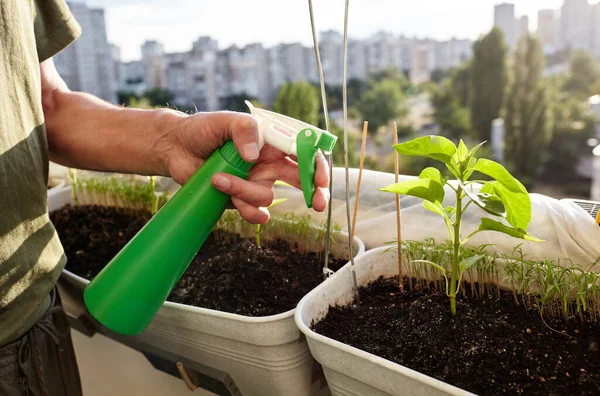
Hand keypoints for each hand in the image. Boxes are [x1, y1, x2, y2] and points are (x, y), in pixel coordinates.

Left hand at [158, 111, 329, 223]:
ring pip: (267, 197)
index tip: (320, 181)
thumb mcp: (225, 121)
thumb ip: (244, 131)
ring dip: (244, 191)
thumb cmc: (202, 129)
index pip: (305, 153)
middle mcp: (269, 164)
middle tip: (318, 205)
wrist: (175, 148)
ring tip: (219, 178)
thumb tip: (254, 156)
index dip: (318, 167)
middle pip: (302, 180)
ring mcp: (256, 182)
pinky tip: (229, 198)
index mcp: (272, 142)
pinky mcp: (240, 198)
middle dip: (314, 193)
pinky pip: (255, 213)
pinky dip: (245, 210)